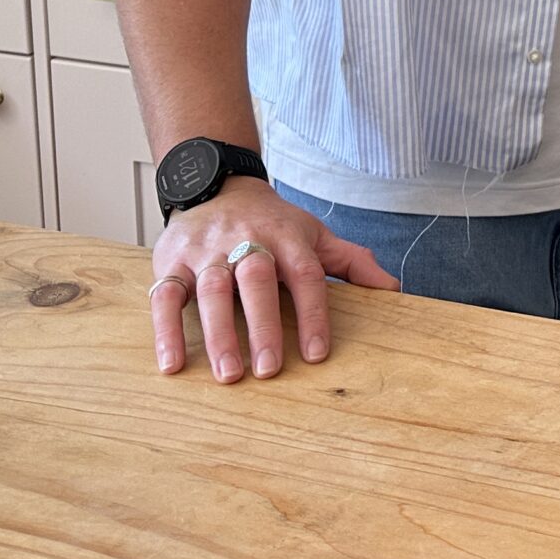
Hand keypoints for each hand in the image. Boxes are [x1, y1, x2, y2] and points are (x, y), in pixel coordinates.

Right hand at [148, 177, 398, 380]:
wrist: (217, 184)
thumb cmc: (272, 223)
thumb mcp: (313, 234)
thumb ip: (351, 262)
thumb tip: (394, 290)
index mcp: (287, 237)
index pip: (305, 274)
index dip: (314, 313)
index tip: (317, 353)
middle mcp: (246, 241)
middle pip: (256, 279)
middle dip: (263, 325)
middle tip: (269, 369)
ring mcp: (207, 251)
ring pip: (211, 289)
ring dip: (219, 333)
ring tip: (228, 374)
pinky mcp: (172, 261)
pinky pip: (165, 295)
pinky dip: (165, 330)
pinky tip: (172, 365)